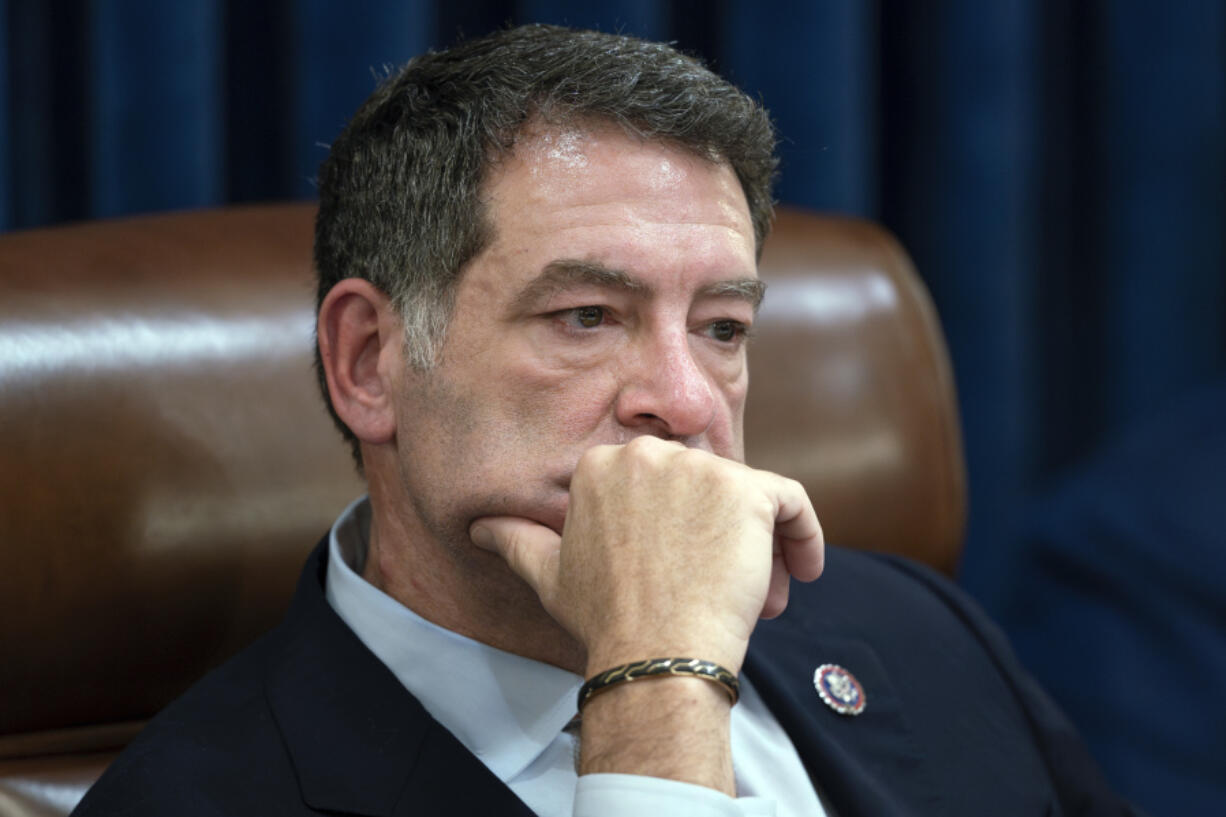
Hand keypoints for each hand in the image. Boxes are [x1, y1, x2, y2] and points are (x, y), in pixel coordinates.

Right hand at [469, 436, 823, 675]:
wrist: (654, 652)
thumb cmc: (605, 619)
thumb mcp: (549, 574)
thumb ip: (517, 539)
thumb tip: (480, 525)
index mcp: (603, 465)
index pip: (662, 486)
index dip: (678, 532)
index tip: (682, 575)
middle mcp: (650, 455)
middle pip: (706, 489)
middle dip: (719, 539)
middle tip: (720, 591)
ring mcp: (702, 470)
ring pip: (750, 500)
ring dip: (761, 549)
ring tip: (757, 600)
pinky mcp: (749, 492)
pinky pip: (793, 504)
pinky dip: (805, 537)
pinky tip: (803, 572)